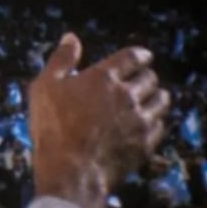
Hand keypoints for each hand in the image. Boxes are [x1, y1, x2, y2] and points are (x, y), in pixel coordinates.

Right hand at [28, 33, 169, 207]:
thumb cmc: (53, 126)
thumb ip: (61, 60)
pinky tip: (148, 123)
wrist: (71, 170)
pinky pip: (160, 126)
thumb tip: (71, 38)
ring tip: (151, 98)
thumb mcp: (45, 87)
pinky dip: (156, 121)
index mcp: (104, 77)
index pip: (133, 57)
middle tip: (142, 78)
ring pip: (161, 101)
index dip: (140, 55)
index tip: (143, 56)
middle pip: (150, 78)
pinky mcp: (145, 143)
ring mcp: (140, 120)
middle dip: (147, 75)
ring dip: (157, 96)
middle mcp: (128, 95)